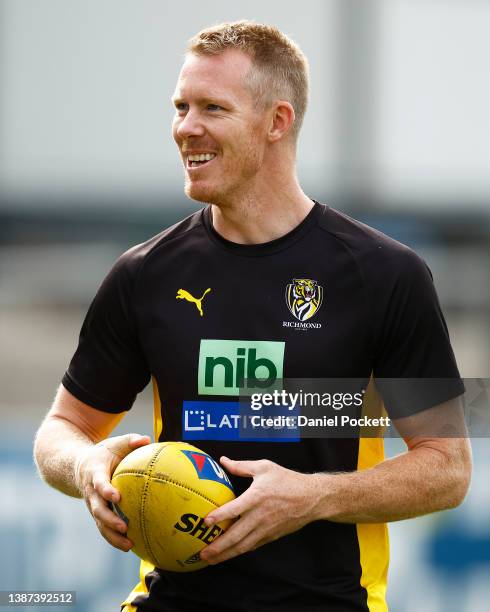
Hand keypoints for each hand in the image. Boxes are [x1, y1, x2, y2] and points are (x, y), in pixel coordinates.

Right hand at [75, 433, 150, 550]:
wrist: (78, 467)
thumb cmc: (104, 454)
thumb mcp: (115, 443)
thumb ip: (130, 440)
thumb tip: (146, 439)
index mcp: (95, 474)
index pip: (99, 483)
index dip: (106, 490)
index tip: (117, 497)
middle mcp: (91, 492)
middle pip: (97, 509)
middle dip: (109, 520)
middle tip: (124, 527)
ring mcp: (93, 505)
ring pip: (100, 524)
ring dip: (112, 536)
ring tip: (130, 545)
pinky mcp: (97, 514)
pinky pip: (104, 528)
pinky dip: (115, 538)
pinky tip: (132, 546)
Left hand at [200, 457, 321, 564]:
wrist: (311, 498)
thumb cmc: (287, 480)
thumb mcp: (264, 467)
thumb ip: (241, 466)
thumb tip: (223, 460)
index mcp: (257, 497)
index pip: (234, 509)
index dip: (219, 516)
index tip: (205, 522)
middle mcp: (260, 516)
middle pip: (236, 535)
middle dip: (218, 547)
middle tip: (202, 553)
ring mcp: (266, 528)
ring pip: (243, 546)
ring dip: (226, 554)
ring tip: (211, 559)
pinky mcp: (271, 536)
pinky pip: (252, 546)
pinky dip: (239, 552)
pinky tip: (230, 554)